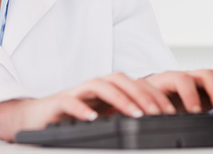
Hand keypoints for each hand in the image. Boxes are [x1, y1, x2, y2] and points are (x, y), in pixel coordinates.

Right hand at [0, 69, 212, 141]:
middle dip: (145, 95)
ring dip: (121, 99)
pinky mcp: (59, 102)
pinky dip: (83, 108)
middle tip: (161, 112)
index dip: (156, 95)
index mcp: (109, 90)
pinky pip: (72, 101)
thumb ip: (126, 119)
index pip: (136, 85)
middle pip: (123, 81)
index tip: (174, 112)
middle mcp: (95, 86)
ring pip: (101, 86)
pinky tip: (94, 118)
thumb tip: (157, 131)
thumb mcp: (105, 119)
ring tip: (136, 114)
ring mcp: (77, 92)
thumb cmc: (74, 118)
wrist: (37, 118)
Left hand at [145, 69, 212, 113]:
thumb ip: (154, 111)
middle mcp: (190, 77)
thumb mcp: (150, 105)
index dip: (190, 94)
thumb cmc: (152, 101)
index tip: (195, 111)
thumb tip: (154, 122)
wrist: (154, 96)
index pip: (182, 79)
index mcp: (170, 79)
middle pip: (208, 74)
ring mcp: (204, 82)